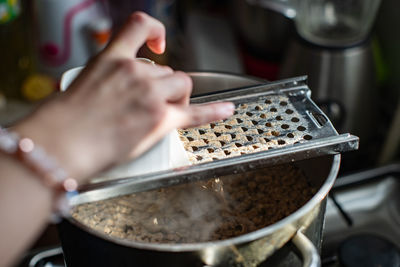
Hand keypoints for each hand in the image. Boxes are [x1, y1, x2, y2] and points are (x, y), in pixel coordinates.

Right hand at [14, 12, 234, 181]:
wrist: (63, 143)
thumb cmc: (63, 122)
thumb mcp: (80, 85)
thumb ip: (105, 80)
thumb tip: (116, 92)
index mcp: (112, 59)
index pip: (139, 26)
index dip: (154, 31)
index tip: (158, 43)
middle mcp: (135, 71)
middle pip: (167, 70)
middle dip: (163, 86)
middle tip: (148, 105)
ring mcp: (150, 94)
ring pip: (180, 86)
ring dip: (176, 98)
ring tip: (160, 114)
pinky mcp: (161, 119)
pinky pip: (195, 112)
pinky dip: (214, 111)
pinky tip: (227, 110)